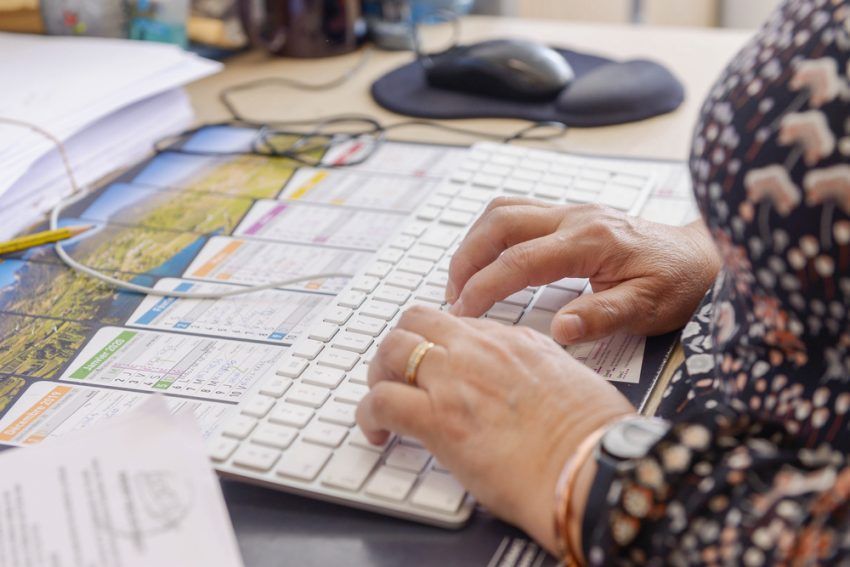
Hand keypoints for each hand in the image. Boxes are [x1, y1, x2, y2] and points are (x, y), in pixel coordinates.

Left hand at [355, 306, 634, 553]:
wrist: (593, 466)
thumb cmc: (592, 435)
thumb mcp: (571, 380)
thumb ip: (538, 372)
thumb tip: (525, 387)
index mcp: (515, 339)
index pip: (457, 323)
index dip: (438, 343)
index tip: (433, 365)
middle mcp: (480, 349)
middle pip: (416, 321)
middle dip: (400, 347)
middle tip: (398, 377)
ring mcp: (455, 379)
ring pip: (392, 349)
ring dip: (379, 374)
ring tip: (383, 402)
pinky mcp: (438, 419)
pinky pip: (381, 400)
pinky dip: (369, 415)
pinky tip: (377, 432)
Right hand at [447, 198, 720, 344]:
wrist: (701, 256)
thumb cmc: (678, 283)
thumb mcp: (647, 309)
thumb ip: (601, 318)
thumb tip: (558, 331)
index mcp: (591, 241)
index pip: (520, 261)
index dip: (484, 287)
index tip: (462, 313)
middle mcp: (575, 216)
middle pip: (499, 222)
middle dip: (467, 259)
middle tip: (453, 297)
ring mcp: (571, 210)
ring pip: (503, 210)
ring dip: (474, 242)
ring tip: (462, 280)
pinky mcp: (569, 214)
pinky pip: (516, 212)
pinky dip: (490, 235)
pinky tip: (486, 260)